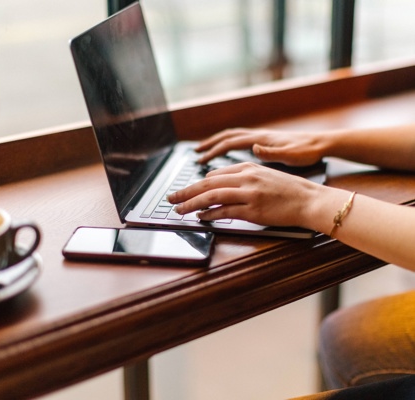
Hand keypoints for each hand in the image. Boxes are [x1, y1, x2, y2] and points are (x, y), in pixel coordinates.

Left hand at [167, 162, 324, 227]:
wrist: (309, 200)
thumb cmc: (287, 190)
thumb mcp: (263, 175)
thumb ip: (241, 177)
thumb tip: (216, 182)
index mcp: (247, 168)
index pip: (214, 176)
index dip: (196, 185)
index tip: (185, 191)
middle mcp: (246, 178)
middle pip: (207, 184)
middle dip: (186, 192)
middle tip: (171, 198)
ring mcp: (249, 194)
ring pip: (212, 196)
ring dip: (192, 204)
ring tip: (179, 210)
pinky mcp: (253, 210)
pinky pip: (225, 211)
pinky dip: (210, 214)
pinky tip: (200, 217)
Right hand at [195, 128, 326, 165]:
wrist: (321, 144)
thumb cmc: (307, 151)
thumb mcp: (291, 155)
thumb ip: (272, 152)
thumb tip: (254, 148)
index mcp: (261, 139)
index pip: (231, 142)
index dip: (214, 150)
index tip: (201, 159)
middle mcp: (258, 136)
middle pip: (227, 136)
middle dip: (210, 144)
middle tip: (196, 153)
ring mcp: (261, 138)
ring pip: (233, 137)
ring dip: (217, 143)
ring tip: (206, 152)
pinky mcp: (265, 142)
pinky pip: (240, 141)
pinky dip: (228, 145)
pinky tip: (227, 154)